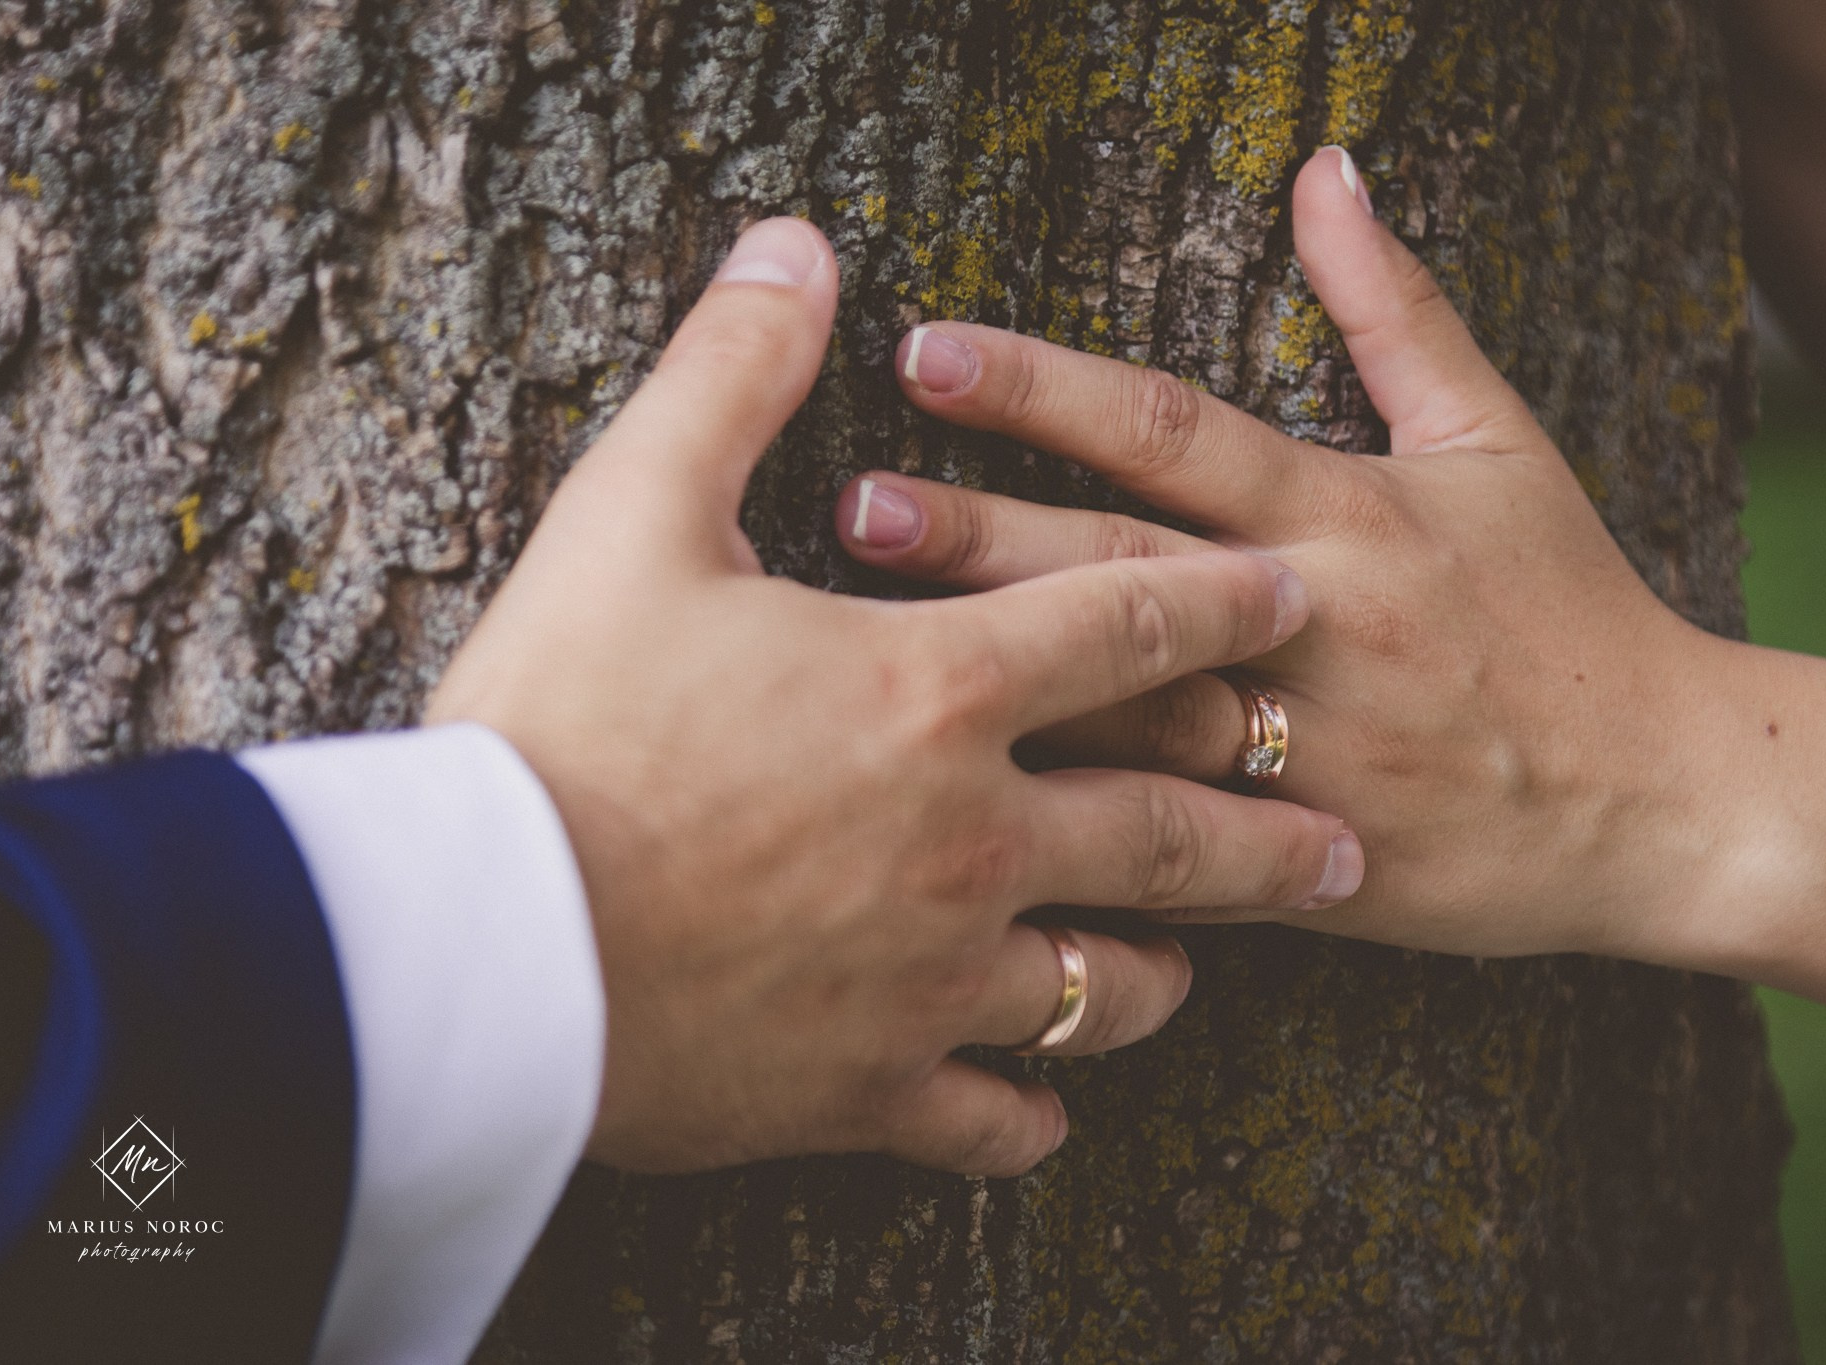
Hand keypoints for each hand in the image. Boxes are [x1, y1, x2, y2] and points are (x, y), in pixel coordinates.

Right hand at [427, 219, 1353, 1177]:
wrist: (477, 945)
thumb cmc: (554, 720)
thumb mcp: (630, 514)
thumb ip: (733, 376)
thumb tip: (793, 248)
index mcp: (935, 688)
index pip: (1126, 626)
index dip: (1221, 603)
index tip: (1291, 602)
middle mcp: (973, 837)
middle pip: (1174, 832)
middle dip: (1275, 836)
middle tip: (1349, 850)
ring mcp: (932, 976)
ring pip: (1102, 986)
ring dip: (1163, 970)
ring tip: (1200, 966)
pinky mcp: (864, 1090)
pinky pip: (986, 1117)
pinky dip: (1024, 1114)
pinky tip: (1043, 1111)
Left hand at [836, 147, 1727, 961]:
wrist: (1666, 796)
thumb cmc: (1570, 607)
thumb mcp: (1498, 443)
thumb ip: (1395, 310)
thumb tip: (1327, 170)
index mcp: (1345, 517)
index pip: (1171, 432)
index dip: (1046, 388)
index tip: (926, 350)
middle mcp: (1313, 628)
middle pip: (1119, 573)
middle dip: (980, 538)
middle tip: (849, 510)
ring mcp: (1305, 757)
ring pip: (1126, 718)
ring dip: (998, 684)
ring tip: (868, 658)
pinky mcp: (1302, 866)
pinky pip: (1170, 856)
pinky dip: (1076, 845)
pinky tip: (965, 833)